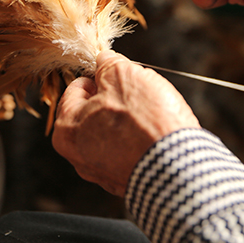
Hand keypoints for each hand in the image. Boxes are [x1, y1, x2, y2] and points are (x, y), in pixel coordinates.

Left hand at [52, 50, 199, 195]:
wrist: (177, 166)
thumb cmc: (144, 121)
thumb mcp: (122, 75)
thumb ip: (108, 64)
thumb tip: (105, 60)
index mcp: (66, 130)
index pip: (76, 89)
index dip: (99, 76)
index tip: (116, 74)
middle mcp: (78, 157)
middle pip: (93, 113)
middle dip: (114, 99)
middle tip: (136, 93)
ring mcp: (103, 173)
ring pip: (112, 132)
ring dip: (129, 121)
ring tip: (150, 114)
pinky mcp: (126, 182)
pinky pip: (129, 152)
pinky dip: (139, 141)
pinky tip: (154, 133)